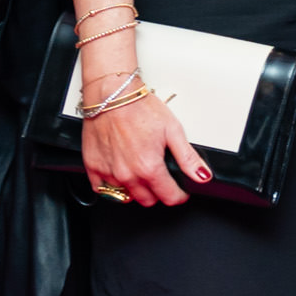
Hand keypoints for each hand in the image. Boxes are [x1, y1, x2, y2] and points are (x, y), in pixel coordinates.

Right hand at [83, 87, 206, 206]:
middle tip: (162, 179)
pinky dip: (112, 186)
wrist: (112, 95)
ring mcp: (108, 172)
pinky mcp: (93, 166)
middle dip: (158, 193)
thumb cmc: (140, 108)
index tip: (180, 191)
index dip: (179, 195)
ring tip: (141, 172)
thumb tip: (202, 176)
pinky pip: (102, 189)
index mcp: (149, 167)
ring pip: (126, 196)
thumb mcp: (173, 131)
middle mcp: (127, 174)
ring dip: (136, 189)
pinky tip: (120, 173)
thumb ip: (188, 158)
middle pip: (148, 200)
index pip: (169, 197)